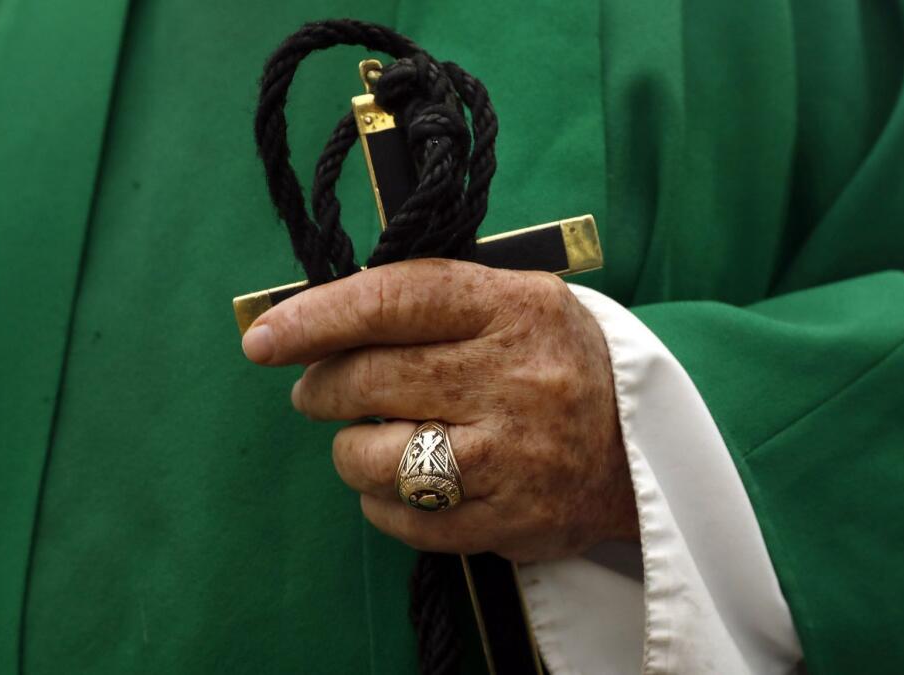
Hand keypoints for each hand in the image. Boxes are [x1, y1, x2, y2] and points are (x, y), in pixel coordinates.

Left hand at [242, 259, 637, 561]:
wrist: (638, 453)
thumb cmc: (554, 366)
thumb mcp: (513, 303)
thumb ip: (429, 302)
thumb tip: (314, 321)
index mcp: (516, 308)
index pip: (396, 299)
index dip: (318, 316)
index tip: (265, 338)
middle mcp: (517, 379)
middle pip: (371, 379)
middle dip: (323, 387)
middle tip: (318, 391)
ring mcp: (514, 457)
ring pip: (375, 457)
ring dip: (352, 450)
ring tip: (372, 440)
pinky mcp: (508, 521)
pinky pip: (401, 519)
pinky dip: (382, 502)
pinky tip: (405, 483)